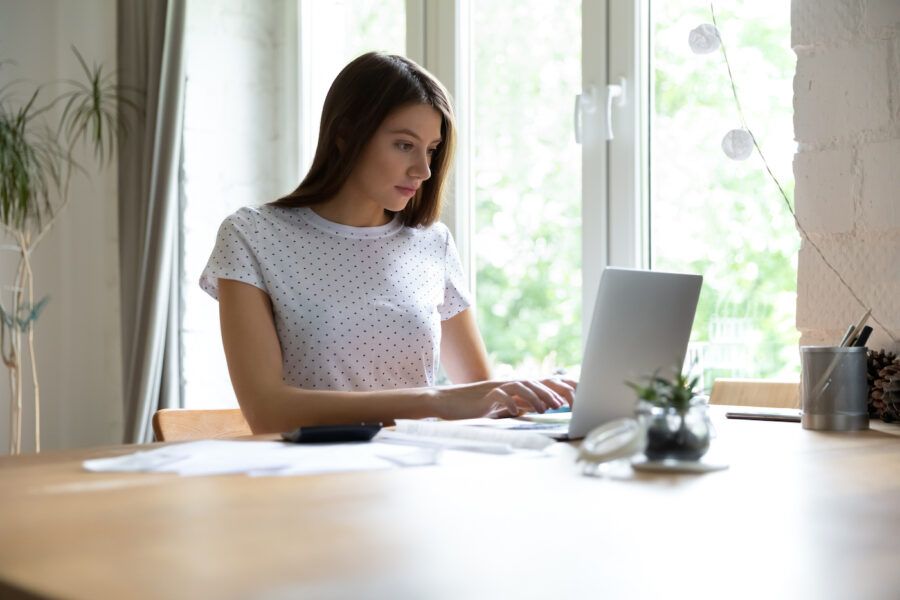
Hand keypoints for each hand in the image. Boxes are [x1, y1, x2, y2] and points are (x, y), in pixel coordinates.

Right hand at [436, 378, 576, 419]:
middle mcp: (507, 384)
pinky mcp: (484, 396)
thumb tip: (542, 409)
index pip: (541, 382)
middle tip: (565, 404)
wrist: (447, 403)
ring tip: (546, 409)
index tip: (577, 396)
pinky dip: (509, 403)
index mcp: (514, 387)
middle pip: (535, 381)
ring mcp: (496, 388)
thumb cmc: (475, 408)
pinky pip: (499, 396)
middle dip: (552, 391)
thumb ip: (520, 404)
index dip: (559, 386)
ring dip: (535, 397)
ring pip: (521, 386)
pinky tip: (516, 413)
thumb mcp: (502, 407)